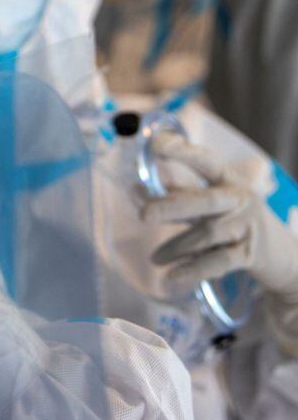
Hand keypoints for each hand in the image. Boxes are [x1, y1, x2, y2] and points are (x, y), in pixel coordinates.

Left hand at [144, 133, 297, 299]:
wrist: (284, 258)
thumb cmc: (235, 224)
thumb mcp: (212, 206)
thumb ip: (178, 197)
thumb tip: (136, 190)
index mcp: (229, 181)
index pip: (206, 162)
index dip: (183, 152)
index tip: (156, 143)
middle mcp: (240, 199)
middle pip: (205, 200)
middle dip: (172, 206)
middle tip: (143, 215)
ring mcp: (247, 227)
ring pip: (207, 234)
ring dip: (176, 247)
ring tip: (155, 259)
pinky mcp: (251, 255)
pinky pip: (218, 262)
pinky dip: (193, 269)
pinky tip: (172, 276)